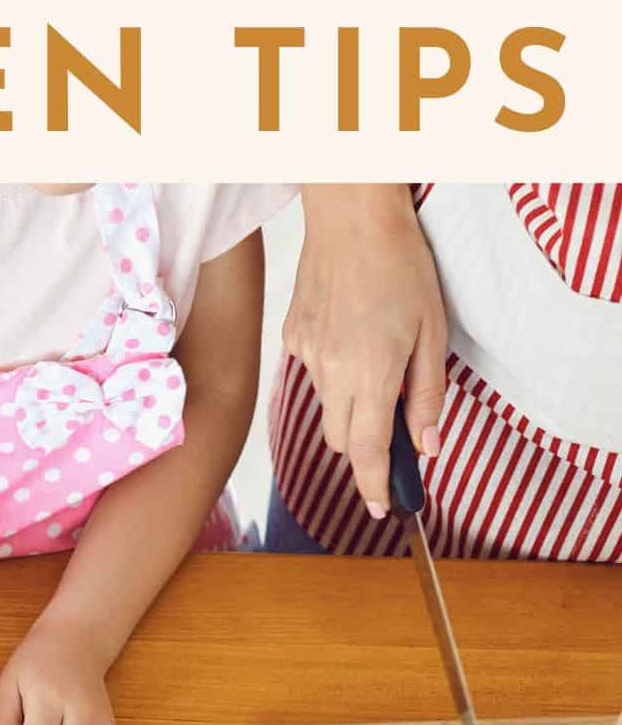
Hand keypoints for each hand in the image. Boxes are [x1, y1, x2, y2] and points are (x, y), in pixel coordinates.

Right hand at [287, 187, 448, 517]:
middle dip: (364, 446)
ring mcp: (306, 355)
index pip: (367, 454)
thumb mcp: (433, 333)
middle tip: (393, 427)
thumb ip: (428, 395)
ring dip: (349, 403)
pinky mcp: (292, 336)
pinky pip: (312, 371)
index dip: (375, 488)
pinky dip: (333, 369)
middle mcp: (331, 373)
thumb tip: (428, 445)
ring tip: (374, 358)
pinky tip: (349, 333)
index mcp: (371, 376)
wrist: (352, 216)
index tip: (382, 508)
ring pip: (326, 406)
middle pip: (341, 440)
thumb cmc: (399, 265)